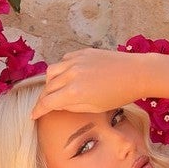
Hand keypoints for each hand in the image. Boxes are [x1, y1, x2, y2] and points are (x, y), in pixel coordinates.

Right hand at [29, 49, 144, 122]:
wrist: (135, 73)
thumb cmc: (118, 95)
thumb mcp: (94, 108)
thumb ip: (72, 106)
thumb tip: (59, 105)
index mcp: (73, 92)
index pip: (48, 102)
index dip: (38, 110)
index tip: (33, 115)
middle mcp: (71, 74)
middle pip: (47, 87)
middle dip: (43, 98)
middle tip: (43, 106)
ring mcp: (76, 60)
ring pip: (52, 71)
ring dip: (49, 82)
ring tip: (54, 90)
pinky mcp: (82, 52)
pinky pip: (64, 61)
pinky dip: (61, 70)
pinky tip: (67, 76)